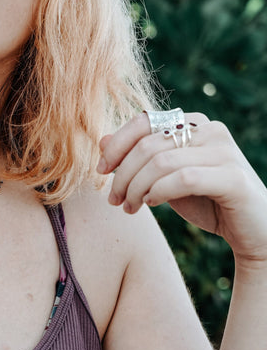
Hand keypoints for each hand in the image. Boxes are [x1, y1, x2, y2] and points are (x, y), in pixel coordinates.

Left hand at [97, 112, 266, 264]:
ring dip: (136, 188)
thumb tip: (102, 140)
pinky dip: (159, 192)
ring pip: (160, 162)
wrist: (249, 229)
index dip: (116, 145)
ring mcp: (224, 150)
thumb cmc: (204, 200)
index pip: (143, 121)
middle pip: (147, 144)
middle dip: (122, 175)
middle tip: (114, 199)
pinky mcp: (233, 176)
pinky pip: (183, 178)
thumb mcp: (162, 177)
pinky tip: (151, 203)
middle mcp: (209, 129)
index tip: (101, 171)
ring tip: (130, 207)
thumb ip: (137, 158)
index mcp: (191, 123)